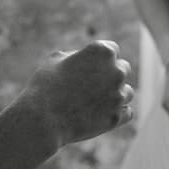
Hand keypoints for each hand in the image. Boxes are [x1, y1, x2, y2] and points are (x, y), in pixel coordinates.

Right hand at [14, 40, 135, 149]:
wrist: (42, 120)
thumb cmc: (45, 86)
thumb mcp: (56, 59)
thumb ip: (78, 55)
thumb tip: (88, 61)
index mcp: (102, 52)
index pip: (112, 49)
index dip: (98, 58)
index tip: (86, 67)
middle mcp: (116, 71)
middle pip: (123, 69)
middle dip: (109, 75)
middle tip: (89, 85)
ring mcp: (119, 96)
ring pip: (127, 92)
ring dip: (114, 95)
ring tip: (91, 102)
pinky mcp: (117, 118)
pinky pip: (127, 112)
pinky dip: (117, 113)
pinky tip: (100, 114)